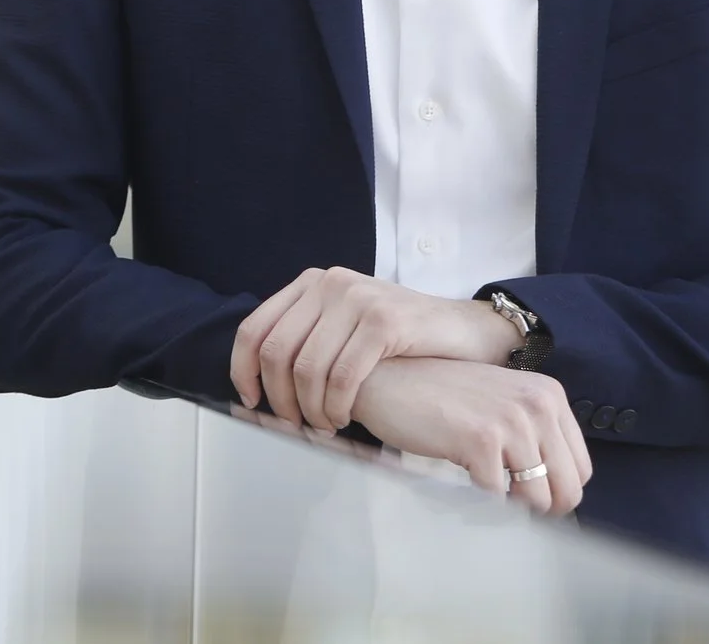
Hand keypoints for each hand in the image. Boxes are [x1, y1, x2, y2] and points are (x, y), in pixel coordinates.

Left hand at [230, 266, 516, 430]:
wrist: (465, 330)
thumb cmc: (402, 339)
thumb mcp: (346, 325)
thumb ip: (308, 338)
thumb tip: (260, 378)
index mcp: (312, 283)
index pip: (255, 329)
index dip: (243, 372)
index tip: (252, 403)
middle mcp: (330, 283)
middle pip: (276, 353)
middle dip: (280, 399)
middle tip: (296, 425)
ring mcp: (358, 299)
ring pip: (307, 369)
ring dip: (311, 410)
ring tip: (326, 425)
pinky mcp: (384, 320)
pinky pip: (343, 376)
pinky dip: (337, 407)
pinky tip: (345, 418)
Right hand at [349, 357, 592, 515]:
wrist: (390, 379)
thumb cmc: (441, 397)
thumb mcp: (502, 402)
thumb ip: (532, 433)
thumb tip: (553, 490)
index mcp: (549, 395)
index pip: (581, 468)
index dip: (557, 492)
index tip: (529, 497)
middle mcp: (538, 405)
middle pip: (569, 490)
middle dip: (541, 509)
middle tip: (510, 508)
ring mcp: (512, 422)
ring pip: (538, 499)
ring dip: (511, 509)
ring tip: (483, 494)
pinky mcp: (481, 441)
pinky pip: (497, 499)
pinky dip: (480, 504)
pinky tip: (461, 485)